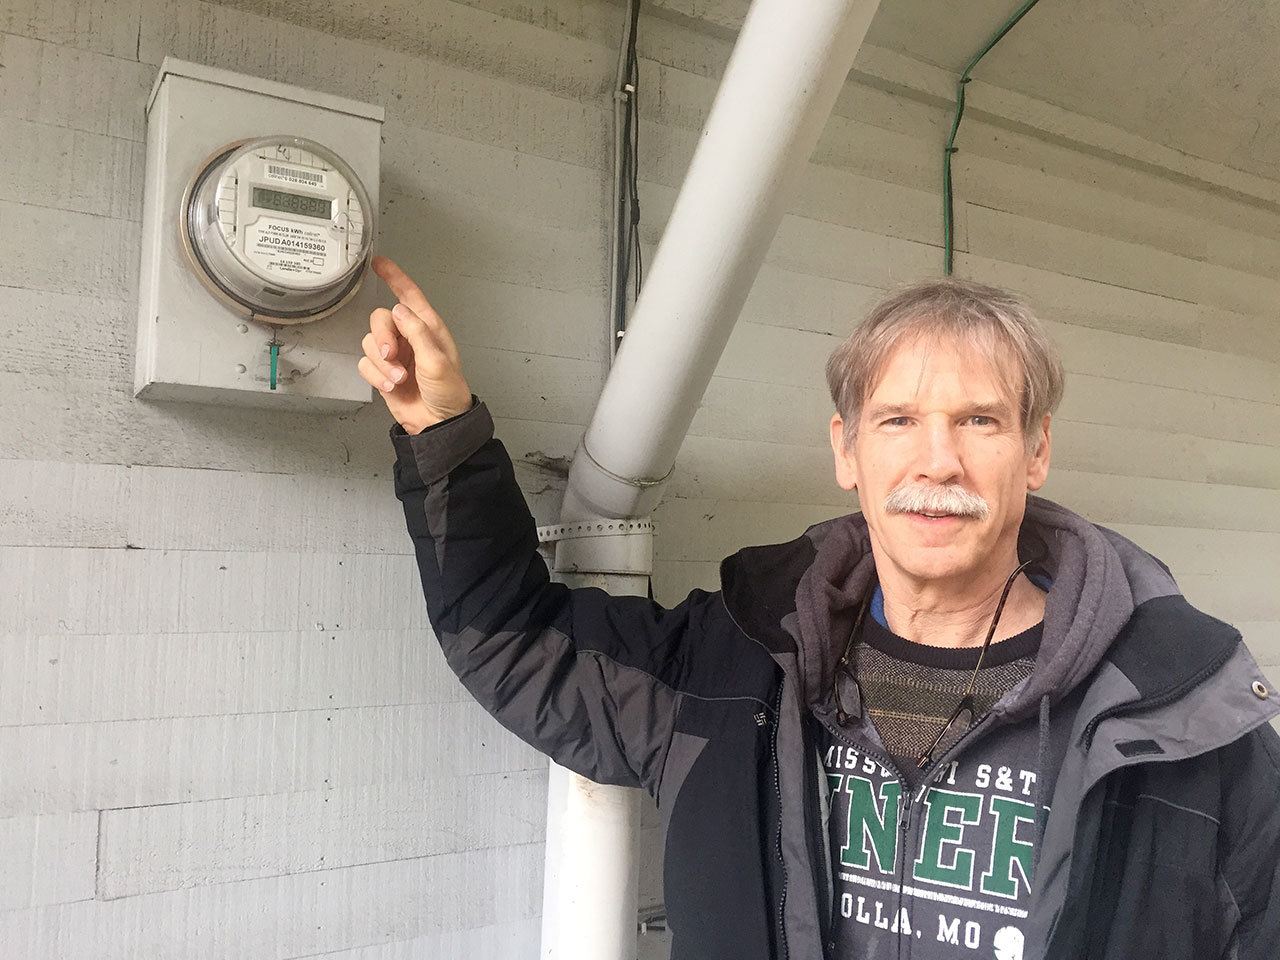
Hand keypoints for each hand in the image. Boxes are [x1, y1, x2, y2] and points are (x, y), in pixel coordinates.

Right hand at [359, 256, 472, 433]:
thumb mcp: (437, 361)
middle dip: (382, 337)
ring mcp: (395, 355)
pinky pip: (365, 364)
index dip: (395, 277)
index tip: (379, 263)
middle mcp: (410, 338)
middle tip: (392, 356)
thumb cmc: (448, 393)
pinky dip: (376, 376)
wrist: (438, 424)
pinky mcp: (383, 372)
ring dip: (382, 364)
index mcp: (428, 329)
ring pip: (370, 343)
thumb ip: (417, 333)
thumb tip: (399, 310)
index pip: (409, 295)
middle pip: (380, 319)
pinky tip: (392, 386)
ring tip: (399, 380)